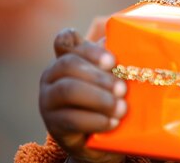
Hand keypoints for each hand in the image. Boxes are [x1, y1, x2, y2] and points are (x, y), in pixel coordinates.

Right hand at [39, 28, 126, 162]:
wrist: (104, 137)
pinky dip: (95, 120)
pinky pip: (71, 119)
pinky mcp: (53, 125)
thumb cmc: (111, 96)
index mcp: (68, 56)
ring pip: (68, 90)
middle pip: (69, 64)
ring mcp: (48, 100)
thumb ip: (115, 61)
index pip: (66, 41)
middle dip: (99, 76)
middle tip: (123, 89)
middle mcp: (52, 75)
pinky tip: (112, 123)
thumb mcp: (114, 76)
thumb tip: (131, 44)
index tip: (112, 61)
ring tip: (122, 109)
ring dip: (99, 99)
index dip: (87, 47)